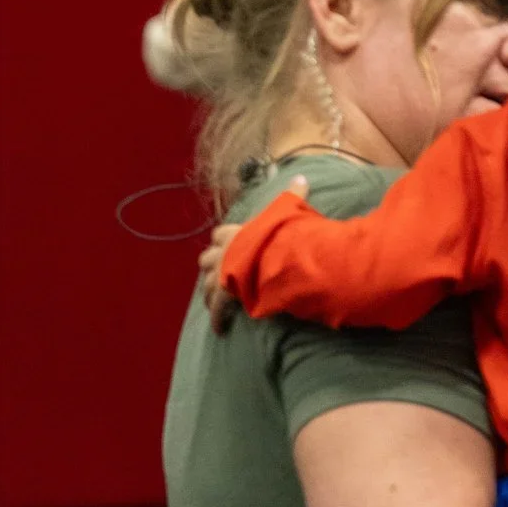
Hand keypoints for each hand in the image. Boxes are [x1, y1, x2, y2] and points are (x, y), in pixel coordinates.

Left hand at [199, 175, 302, 332]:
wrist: (280, 258)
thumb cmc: (286, 236)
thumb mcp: (290, 212)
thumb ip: (293, 196)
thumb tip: (301, 177)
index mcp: (236, 233)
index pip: (220, 234)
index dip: (223, 240)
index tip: (227, 245)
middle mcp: (224, 252)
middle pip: (206, 259)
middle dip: (210, 266)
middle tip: (218, 275)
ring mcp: (222, 274)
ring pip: (206, 285)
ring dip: (209, 293)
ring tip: (215, 303)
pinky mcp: (226, 294)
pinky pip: (218, 308)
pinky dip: (218, 318)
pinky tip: (220, 329)